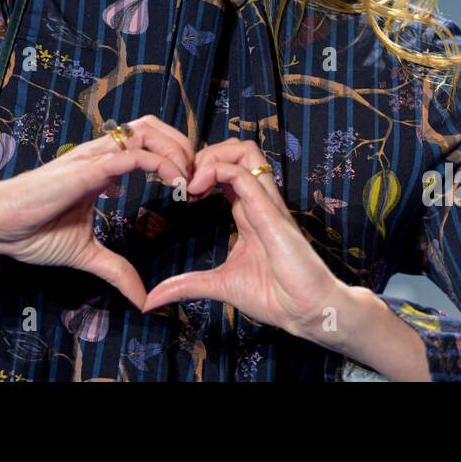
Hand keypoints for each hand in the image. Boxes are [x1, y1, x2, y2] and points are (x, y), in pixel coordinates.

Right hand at [0, 115, 193, 310]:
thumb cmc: (31, 231)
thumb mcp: (86, 254)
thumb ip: (116, 270)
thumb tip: (141, 296)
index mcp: (101, 168)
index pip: (147, 143)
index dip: (174, 157)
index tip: (191, 188)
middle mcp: (100, 155)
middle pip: (153, 127)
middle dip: (183, 145)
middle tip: (198, 178)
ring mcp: (93, 158)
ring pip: (146, 131)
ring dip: (176, 149)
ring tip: (189, 177)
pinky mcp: (87, 168)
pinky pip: (130, 155)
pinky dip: (159, 163)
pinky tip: (175, 182)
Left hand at [142, 138, 345, 343]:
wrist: (307, 312)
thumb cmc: (274, 296)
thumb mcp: (220, 284)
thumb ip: (187, 284)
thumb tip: (153, 299)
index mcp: (248, 211)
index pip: (228, 169)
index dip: (200, 170)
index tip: (179, 191)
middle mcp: (258, 200)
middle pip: (237, 149)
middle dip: (204, 154)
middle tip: (182, 180)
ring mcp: (267, 203)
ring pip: (245, 151)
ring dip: (212, 155)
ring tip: (190, 180)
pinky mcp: (271, 212)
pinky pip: (245, 175)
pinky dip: (216, 171)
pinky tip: (195, 191)